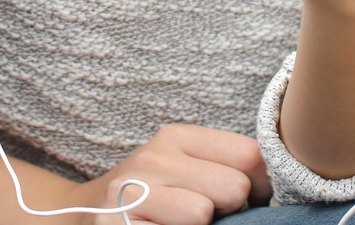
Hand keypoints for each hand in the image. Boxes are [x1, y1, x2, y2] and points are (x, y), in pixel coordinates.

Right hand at [65, 125, 269, 224]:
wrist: (76, 221)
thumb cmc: (147, 200)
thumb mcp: (181, 170)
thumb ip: (224, 168)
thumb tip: (278, 187)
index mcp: (175, 138)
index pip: (250, 155)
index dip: (260, 187)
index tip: (243, 201)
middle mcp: (152, 159)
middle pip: (233, 186)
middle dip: (230, 211)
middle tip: (206, 218)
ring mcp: (130, 193)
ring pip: (202, 213)